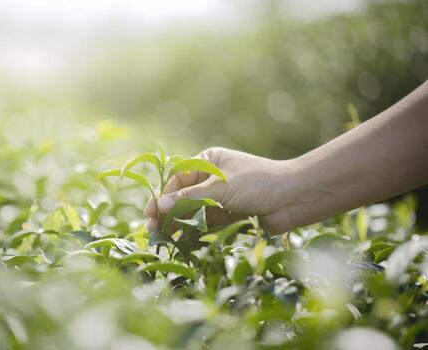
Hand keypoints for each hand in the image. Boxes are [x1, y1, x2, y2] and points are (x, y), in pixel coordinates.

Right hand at [144, 147, 295, 234]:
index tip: (150, 211)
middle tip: (151, 228)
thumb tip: (158, 207)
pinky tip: (179, 241)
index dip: (162, 195)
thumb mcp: (220, 187)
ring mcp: (218, 198)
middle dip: (166, 212)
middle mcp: (210, 179)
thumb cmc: (257, 183)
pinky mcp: (226, 217)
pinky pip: (203, 224)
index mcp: (208, 162)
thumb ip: (189, 198)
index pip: (178, 178)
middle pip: (181, 196)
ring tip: (161, 237)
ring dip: (176, 224)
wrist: (293, 198)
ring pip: (191, 212)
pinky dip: (191, 232)